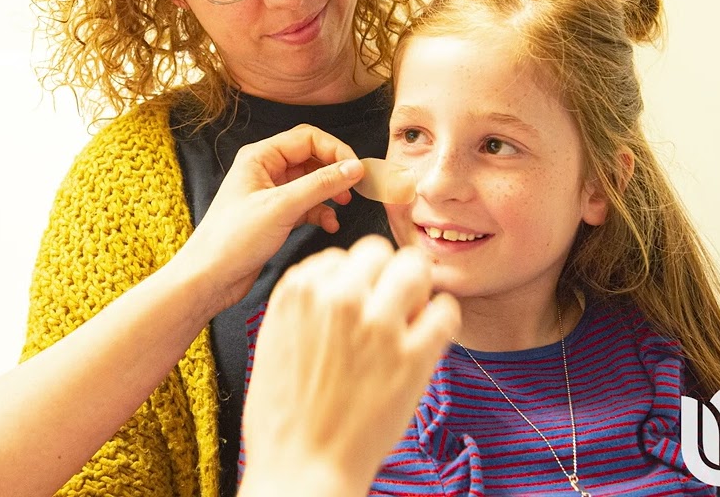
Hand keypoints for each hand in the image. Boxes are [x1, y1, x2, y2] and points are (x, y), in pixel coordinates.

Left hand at [182, 123, 363, 311]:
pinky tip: (329, 224)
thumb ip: (321, 185)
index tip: (357, 170)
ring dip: (329, 192)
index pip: (308, 138)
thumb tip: (354, 168)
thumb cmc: (232, 239)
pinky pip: (305, 204)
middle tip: (356, 187)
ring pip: (310, 182)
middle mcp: (264, 170)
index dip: (336, 151)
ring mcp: (270, 193)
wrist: (209, 277)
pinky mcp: (274, 215)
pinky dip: (320, 212)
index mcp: (260, 157)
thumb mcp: (282, 207)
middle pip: (311, 157)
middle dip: (335, 171)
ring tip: (344, 205)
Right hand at [238, 235, 458, 496]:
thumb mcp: (273, 340)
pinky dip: (443, 318)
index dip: (352, 280)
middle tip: (387, 304)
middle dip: (384, 275)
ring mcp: (378, 325)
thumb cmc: (283, 415)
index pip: (341, 256)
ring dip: (417, 289)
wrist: (301, 468)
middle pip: (379, 252)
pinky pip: (446, 310)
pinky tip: (431, 335)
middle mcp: (339, 298)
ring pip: (415, 269)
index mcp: (300, 291)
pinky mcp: (413, 357)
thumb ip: (305, 303)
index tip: (355, 303)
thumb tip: (339, 280)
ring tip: (411, 315)